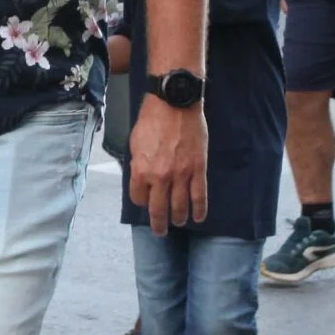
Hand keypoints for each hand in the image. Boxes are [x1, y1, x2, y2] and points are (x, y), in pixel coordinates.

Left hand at [130, 97, 207, 227]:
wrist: (174, 103)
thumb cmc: (152, 118)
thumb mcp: (135, 142)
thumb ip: (139, 163)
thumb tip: (141, 177)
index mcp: (141, 170)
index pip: (138, 198)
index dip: (141, 200)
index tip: (145, 200)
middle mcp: (159, 177)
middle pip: (158, 209)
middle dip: (159, 224)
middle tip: (160, 231)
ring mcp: (181, 174)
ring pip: (180, 206)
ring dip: (179, 218)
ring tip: (179, 222)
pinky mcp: (198, 168)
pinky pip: (200, 195)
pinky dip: (200, 209)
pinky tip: (199, 217)